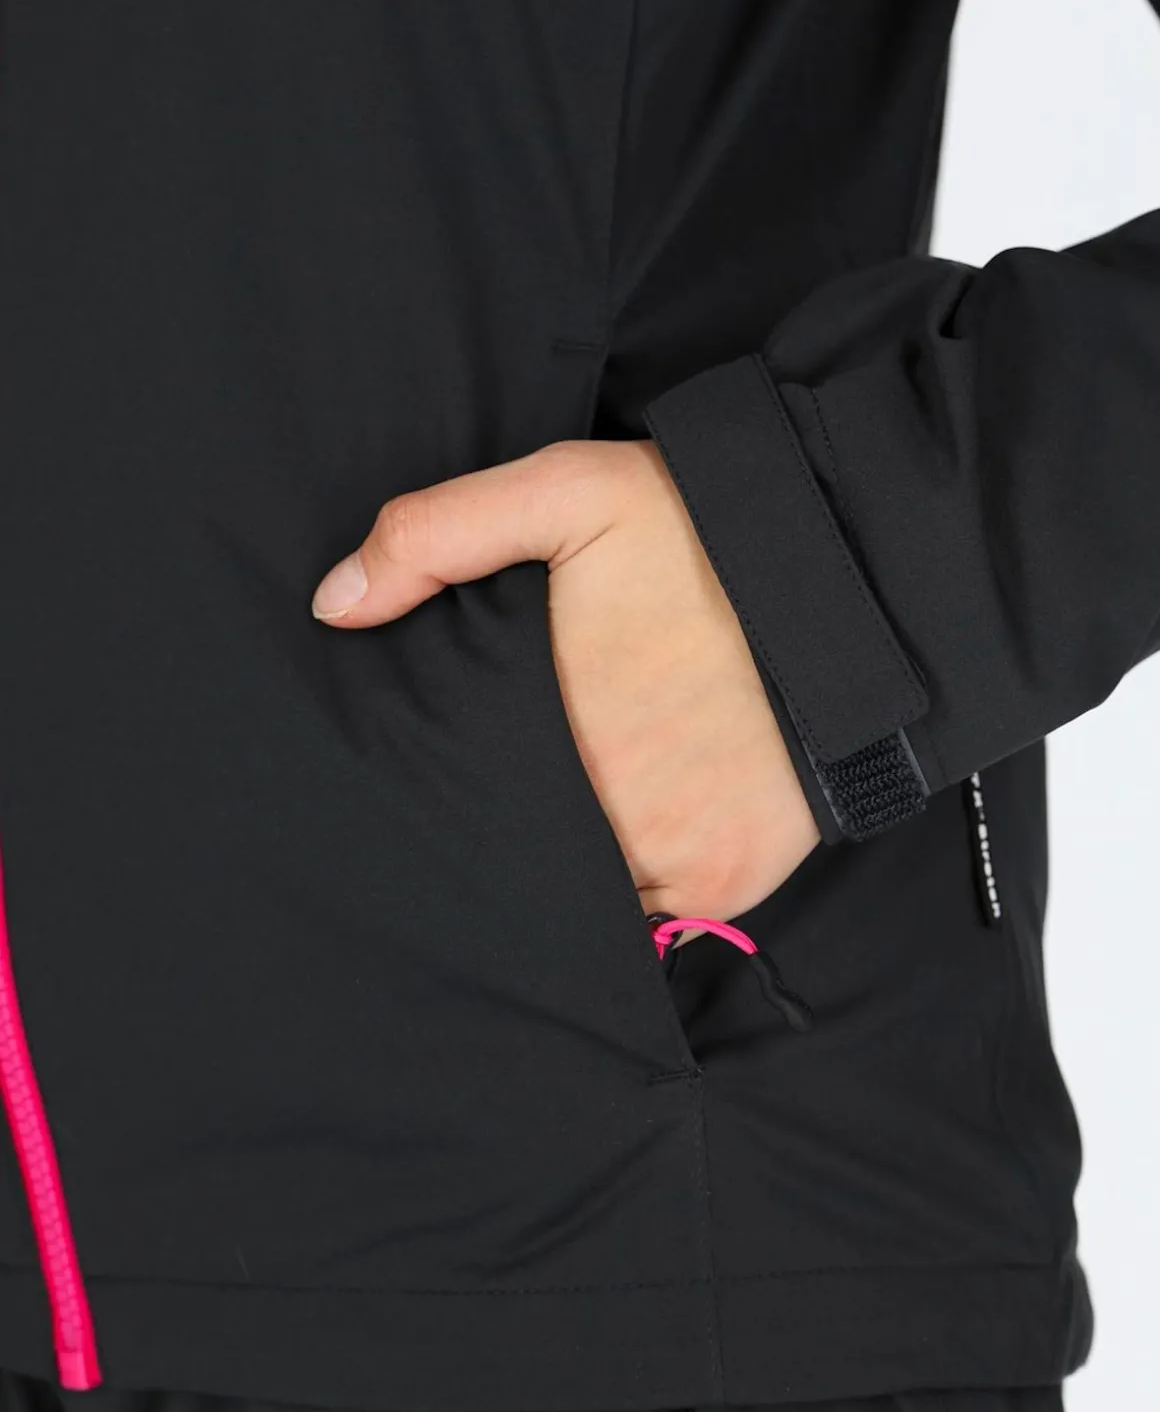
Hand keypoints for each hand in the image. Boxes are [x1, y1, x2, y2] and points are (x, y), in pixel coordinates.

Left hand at [312, 439, 819, 920]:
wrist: (854, 562)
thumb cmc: (702, 531)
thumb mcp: (566, 492)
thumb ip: (440, 534)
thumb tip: (335, 604)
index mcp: (557, 750)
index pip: (472, 823)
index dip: (449, 819)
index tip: (442, 804)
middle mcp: (623, 829)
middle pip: (532, 872)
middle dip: (508, 851)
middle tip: (505, 810)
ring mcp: (688, 864)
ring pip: (595, 905)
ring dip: (575, 881)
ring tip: (566, 827)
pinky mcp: (741, 876)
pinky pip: (668, 919)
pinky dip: (642, 895)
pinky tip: (627, 843)